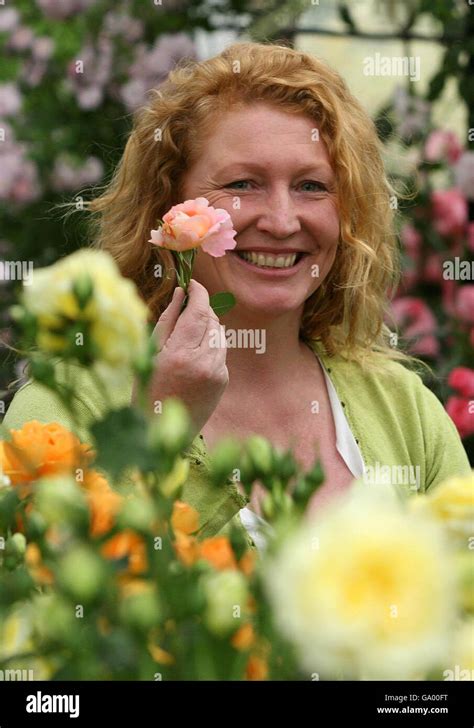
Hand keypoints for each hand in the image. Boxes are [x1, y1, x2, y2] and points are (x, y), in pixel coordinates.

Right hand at [132, 280, 228, 440]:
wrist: (162, 430)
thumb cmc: (148, 388)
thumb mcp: (149, 352)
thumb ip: (168, 320)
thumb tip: (181, 292)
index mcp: (180, 353)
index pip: (198, 311)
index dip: (199, 292)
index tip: (193, 283)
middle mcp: (203, 361)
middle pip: (211, 319)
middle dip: (201, 309)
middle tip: (186, 307)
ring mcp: (217, 372)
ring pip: (219, 334)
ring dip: (206, 327)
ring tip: (186, 338)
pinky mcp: (224, 380)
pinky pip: (220, 352)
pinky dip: (210, 347)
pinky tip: (192, 358)